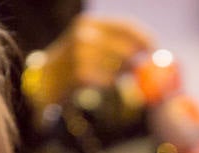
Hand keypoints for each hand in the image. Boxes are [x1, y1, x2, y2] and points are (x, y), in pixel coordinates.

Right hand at [34, 14, 153, 110]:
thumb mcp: (90, 44)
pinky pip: (107, 80)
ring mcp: (80, 54)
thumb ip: (115, 43)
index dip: (143, 37)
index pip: (124, 26)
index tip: (154, 48)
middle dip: (137, 59)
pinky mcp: (79, 74)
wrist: (44, 81)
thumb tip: (148, 50)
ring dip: (122, 73)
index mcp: (88, 23)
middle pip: (125, 47)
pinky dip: (109, 83)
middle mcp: (83, 35)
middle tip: (142, 68)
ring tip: (117, 75)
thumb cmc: (72, 63)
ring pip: (117, 66)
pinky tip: (102, 83)